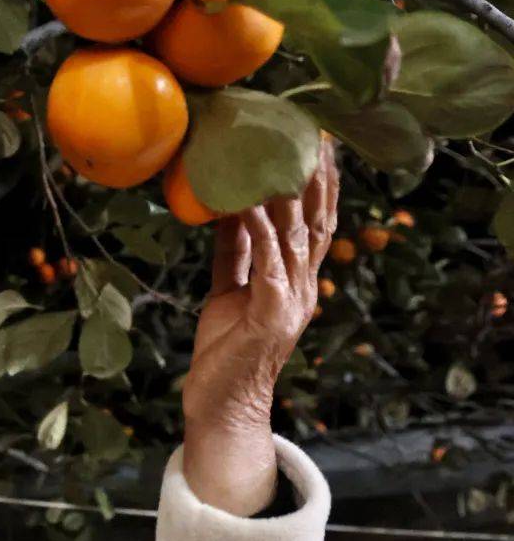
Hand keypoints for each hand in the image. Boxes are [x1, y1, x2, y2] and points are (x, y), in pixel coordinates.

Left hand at [181, 136, 339, 432]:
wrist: (221, 408)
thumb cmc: (225, 351)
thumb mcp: (229, 290)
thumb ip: (235, 252)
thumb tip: (230, 207)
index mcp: (297, 282)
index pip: (315, 224)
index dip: (319, 184)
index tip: (317, 143)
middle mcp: (303, 288)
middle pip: (316, 222)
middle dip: (317, 177)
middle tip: (315, 132)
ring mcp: (291, 302)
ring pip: (295, 235)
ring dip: (290, 192)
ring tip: (284, 151)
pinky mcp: (270, 315)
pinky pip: (267, 261)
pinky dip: (259, 227)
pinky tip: (250, 200)